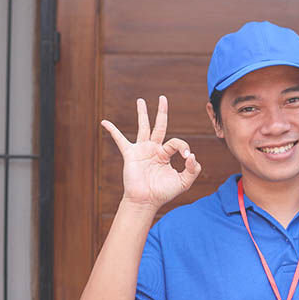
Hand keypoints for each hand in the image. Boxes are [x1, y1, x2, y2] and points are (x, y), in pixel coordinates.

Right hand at [101, 95, 201, 210]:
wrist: (146, 201)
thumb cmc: (164, 193)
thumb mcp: (184, 182)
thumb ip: (193, 170)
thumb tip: (193, 155)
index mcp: (166, 154)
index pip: (177, 142)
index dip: (184, 147)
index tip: (187, 157)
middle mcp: (154, 149)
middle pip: (159, 126)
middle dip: (161, 112)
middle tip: (163, 98)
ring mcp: (141, 150)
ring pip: (143, 127)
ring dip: (142, 113)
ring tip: (141, 100)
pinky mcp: (130, 154)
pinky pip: (120, 140)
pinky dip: (113, 131)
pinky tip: (105, 122)